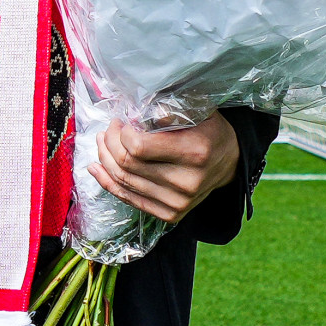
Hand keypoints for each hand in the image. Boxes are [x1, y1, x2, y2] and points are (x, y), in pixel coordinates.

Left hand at [89, 111, 242, 225]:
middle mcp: (187, 182)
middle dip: (109, 142)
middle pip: (127, 164)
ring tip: (101, 142)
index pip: (138, 147)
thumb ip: (167, 110)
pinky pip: (128, 198)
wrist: (229, 162)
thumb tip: (134, 114)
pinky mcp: (170, 214)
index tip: (122, 120)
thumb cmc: (208, 131)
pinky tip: (96, 167)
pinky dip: (107, 182)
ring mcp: (178, 203)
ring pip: (123, 181)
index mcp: (194, 153)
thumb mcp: (196, 111)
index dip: (121, 132)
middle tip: (109, 129)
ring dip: (104, 159)